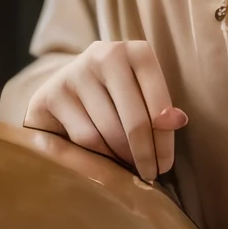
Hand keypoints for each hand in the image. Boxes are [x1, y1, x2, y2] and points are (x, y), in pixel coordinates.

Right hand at [22, 40, 187, 182]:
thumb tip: (178, 120)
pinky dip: (96, 157)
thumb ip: (162, 110)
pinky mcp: (50, 94)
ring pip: (108, 133)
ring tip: (127, 169)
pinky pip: (83, 139)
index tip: (165, 166)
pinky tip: (102, 163)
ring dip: (121, 159)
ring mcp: (74, 73)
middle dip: (145, 156)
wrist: (66, 89)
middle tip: (148, 176)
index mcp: (136, 52)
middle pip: (135, 122)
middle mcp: (104, 55)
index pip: (159, 104)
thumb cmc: (115, 97)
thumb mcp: (143, 97)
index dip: (164, 141)